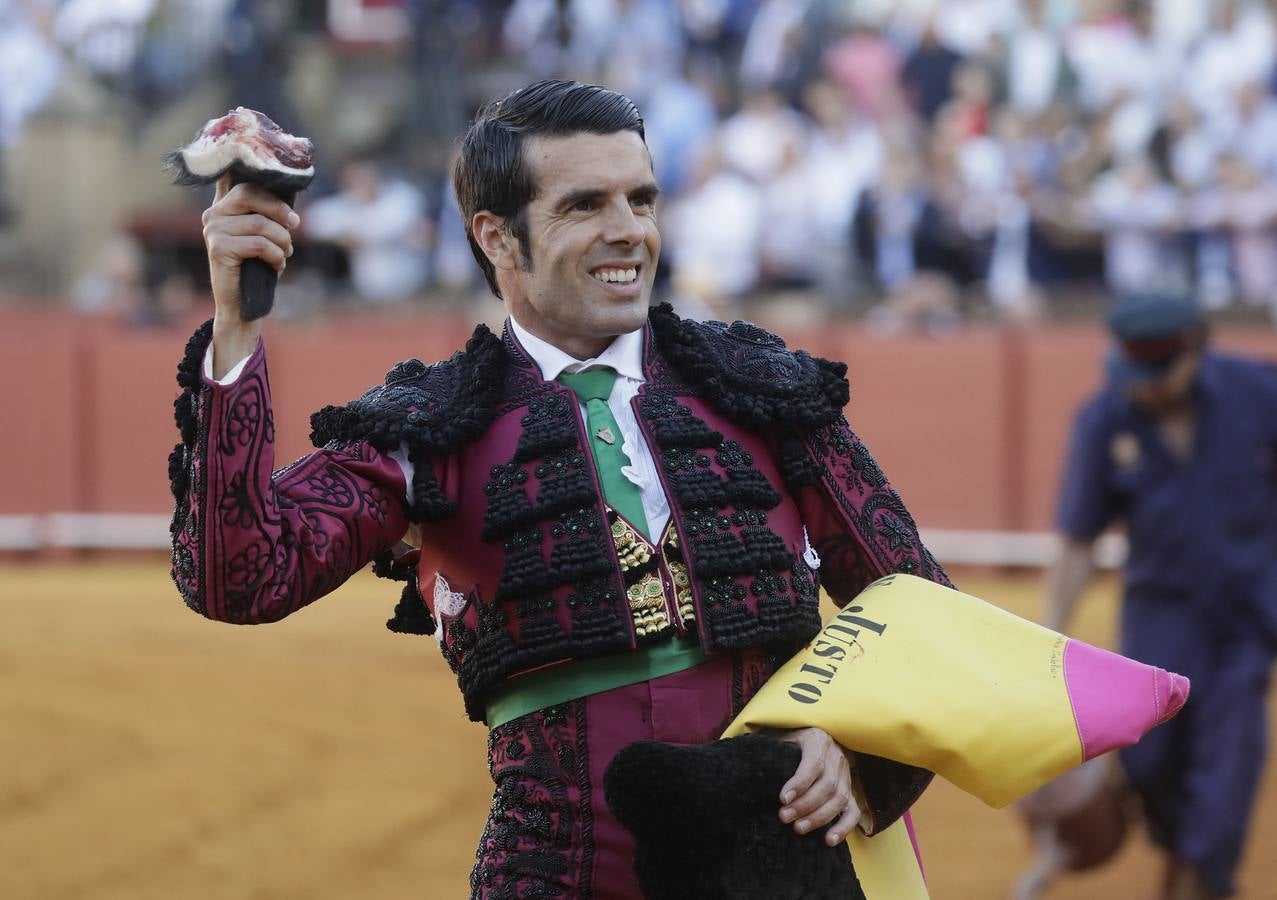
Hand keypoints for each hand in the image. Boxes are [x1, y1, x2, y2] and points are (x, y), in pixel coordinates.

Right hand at [202, 175, 297, 318]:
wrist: (243, 305)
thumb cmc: (257, 267)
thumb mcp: (265, 235)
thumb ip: (270, 212)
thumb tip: (294, 188)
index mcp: (223, 205)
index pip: (242, 180)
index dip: (265, 182)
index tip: (289, 198)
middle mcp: (213, 213)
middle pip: (251, 194)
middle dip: (280, 210)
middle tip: (295, 226)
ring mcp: (213, 230)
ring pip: (260, 223)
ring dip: (282, 240)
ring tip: (286, 253)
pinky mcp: (218, 248)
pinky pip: (259, 243)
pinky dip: (276, 255)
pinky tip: (277, 265)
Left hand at [775, 727, 862, 846]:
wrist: (810, 735)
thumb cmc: (789, 740)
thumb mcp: (781, 737)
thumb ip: (773, 750)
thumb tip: (753, 771)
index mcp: (818, 740)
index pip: (814, 764)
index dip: (799, 783)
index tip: (783, 799)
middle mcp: (837, 756)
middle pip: (827, 785)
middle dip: (805, 805)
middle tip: (784, 817)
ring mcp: (846, 774)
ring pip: (840, 799)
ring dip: (819, 818)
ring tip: (798, 828)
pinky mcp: (851, 790)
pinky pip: (853, 811)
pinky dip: (844, 827)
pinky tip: (828, 840)